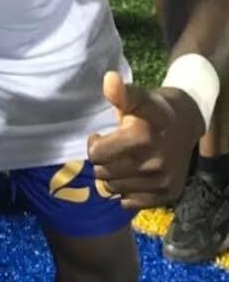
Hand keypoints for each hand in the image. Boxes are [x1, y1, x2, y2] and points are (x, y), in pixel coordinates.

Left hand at [88, 71, 203, 209]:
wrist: (186, 123)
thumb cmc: (153, 110)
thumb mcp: (137, 97)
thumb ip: (120, 93)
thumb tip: (109, 79)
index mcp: (142, 135)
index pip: (97, 153)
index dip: (94, 144)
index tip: (101, 136)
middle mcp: (153, 161)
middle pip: (102, 172)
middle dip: (101, 161)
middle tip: (110, 150)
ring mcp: (161, 180)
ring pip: (114, 189)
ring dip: (112, 176)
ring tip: (121, 161)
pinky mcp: (167, 194)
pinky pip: (130, 202)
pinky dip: (126, 191)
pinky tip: (133, 175)